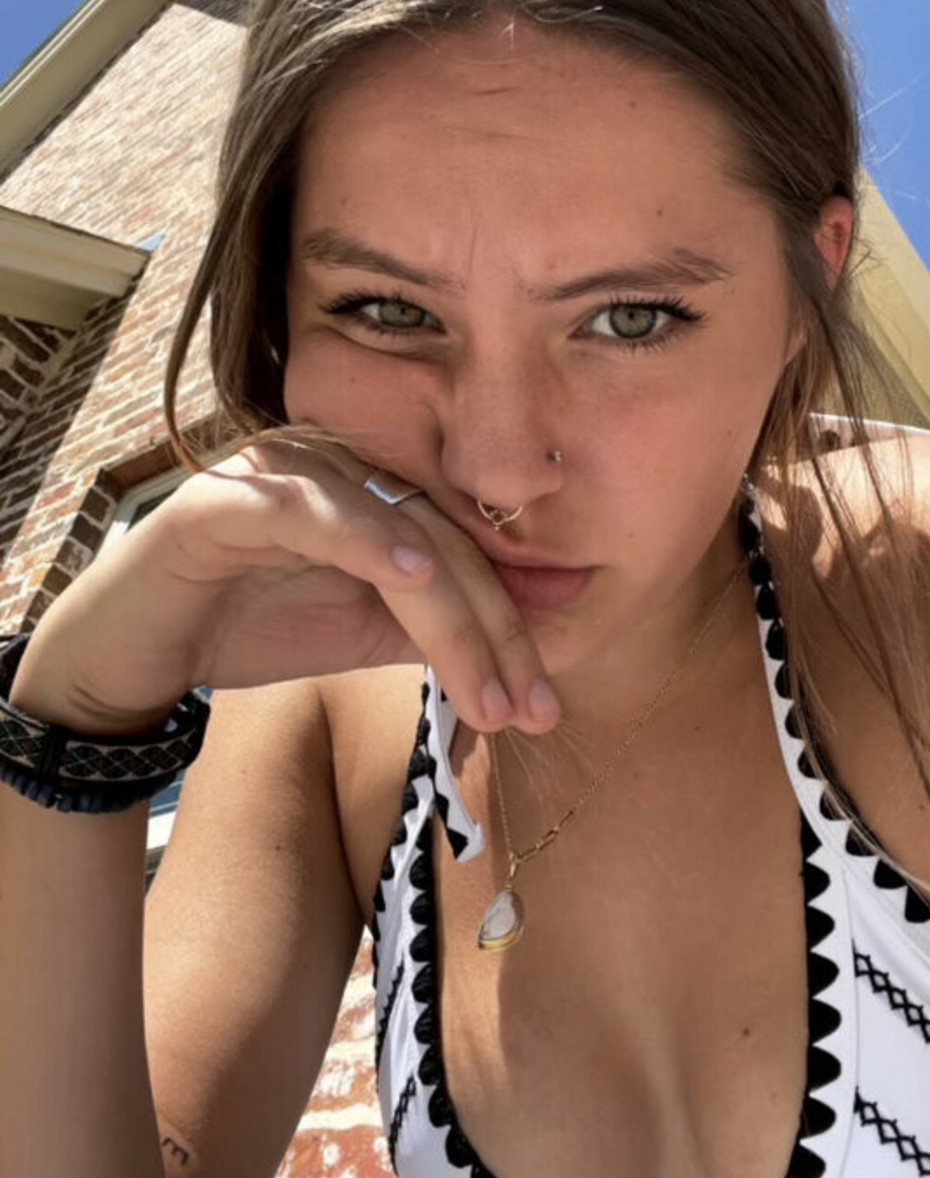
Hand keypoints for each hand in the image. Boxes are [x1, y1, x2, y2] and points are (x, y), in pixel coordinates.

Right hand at [14, 440, 559, 736]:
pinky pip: (307, 508)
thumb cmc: (247, 629)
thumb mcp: (364, 635)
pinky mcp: (226, 499)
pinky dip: (363, 538)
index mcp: (373, 490)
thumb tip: (537, 640)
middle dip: (496, 634)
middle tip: (533, 710)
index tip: (551, 695)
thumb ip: (441, 628)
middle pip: (444, 543)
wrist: (131, 654)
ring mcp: (280, 473)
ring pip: (395, 534)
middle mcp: (337, 467)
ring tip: (492, 689)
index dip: (515, 621)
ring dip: (452, 617)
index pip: (464, 551)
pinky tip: (412, 577)